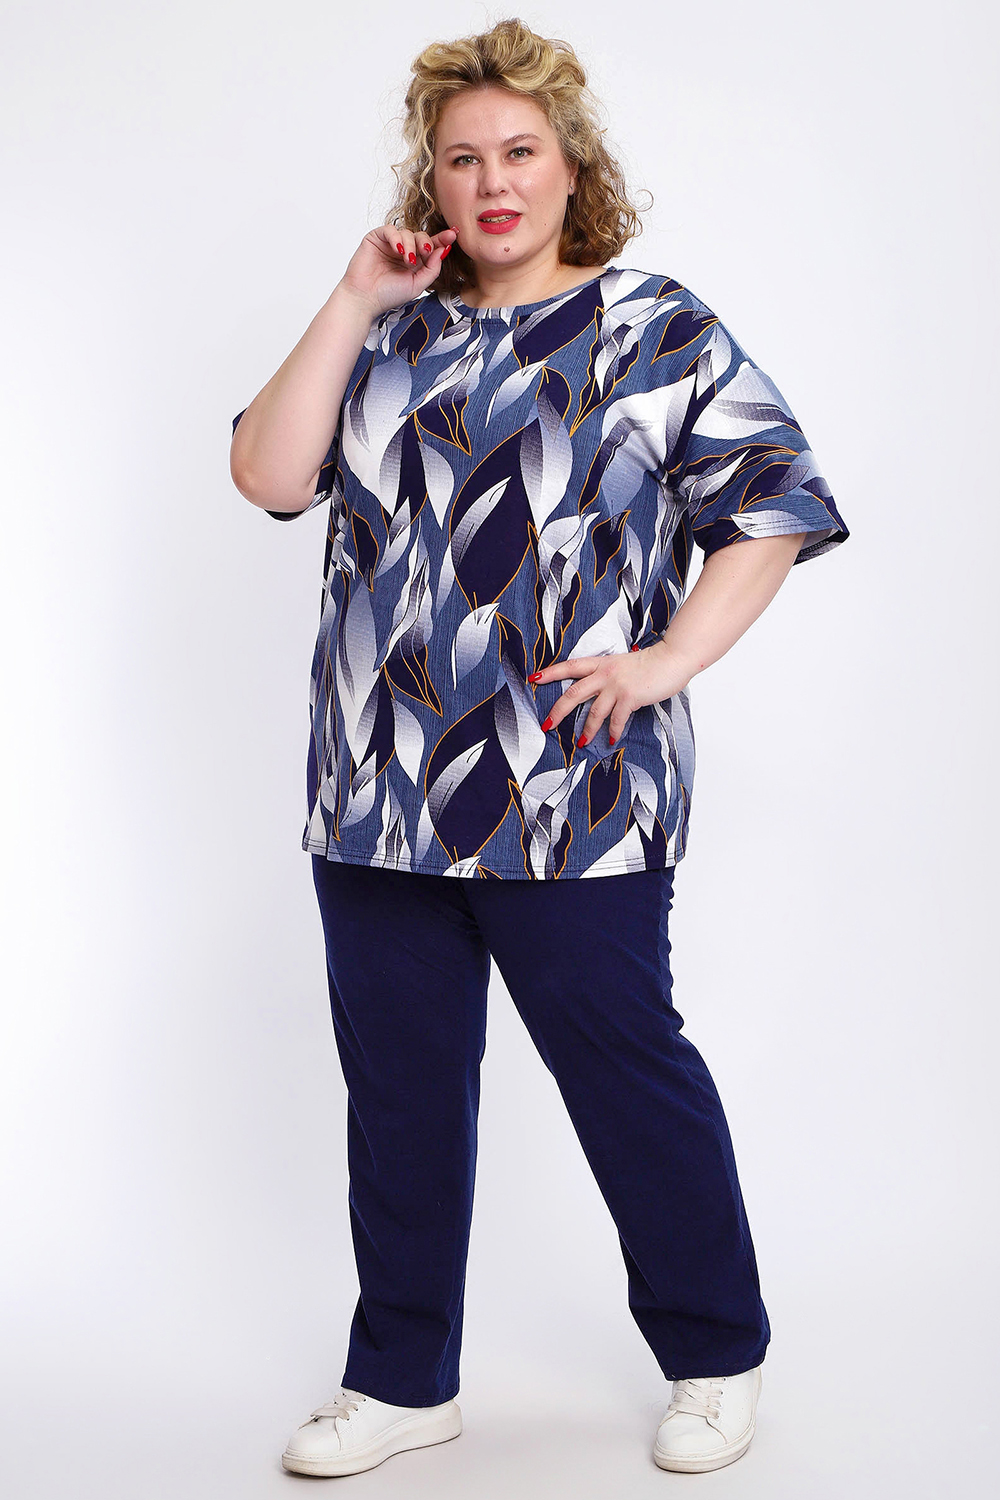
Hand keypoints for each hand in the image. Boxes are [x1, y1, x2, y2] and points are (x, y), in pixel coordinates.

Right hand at [338, 223, 460, 317]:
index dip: (442, 239)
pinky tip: (398, 251)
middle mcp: (404, 250)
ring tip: (407, 260)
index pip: (431, 246)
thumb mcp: (417, 284)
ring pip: (407, 232)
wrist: (365, 299)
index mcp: (415, 261)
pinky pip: (390, 230)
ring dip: (411, 245)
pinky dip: (397, 238)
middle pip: (421, 236)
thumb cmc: (388, 295)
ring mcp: (390, 244)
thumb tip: (444, 250)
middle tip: (426, 252)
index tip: (453, 234)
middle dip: (427, 242)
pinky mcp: (376, 238)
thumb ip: (432, 268)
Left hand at [528, 641, 693, 745]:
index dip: (550, 673)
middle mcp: (604, 674)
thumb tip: (598, 689)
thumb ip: (608, 674)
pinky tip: (611, 740)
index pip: (569, 666)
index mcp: (600, 663)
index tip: (534, 679)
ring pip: (593, 712)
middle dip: (557, 712)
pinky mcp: (630, 697)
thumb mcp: (622, 664)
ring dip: (586, 730)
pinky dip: (612, 731)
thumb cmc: (650, 663)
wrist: (671, 659)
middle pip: (573, 694)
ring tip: (580, 743)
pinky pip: (616, 720)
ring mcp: (617, 686)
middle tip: (546, 725)